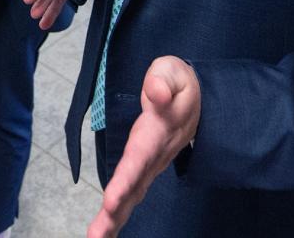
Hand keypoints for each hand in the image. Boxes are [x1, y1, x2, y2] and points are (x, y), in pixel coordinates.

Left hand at [87, 56, 200, 237]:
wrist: (196, 98)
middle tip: (97, 235)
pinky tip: (103, 230)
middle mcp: (153, 155)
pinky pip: (129, 193)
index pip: (139, 158)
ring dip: (113, 219)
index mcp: (157, 132)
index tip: (112, 201)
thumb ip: (161, 81)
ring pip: (131, 196)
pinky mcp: (143, 169)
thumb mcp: (172, 72)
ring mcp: (149, 165)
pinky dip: (115, 214)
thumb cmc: (177, 83)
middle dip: (116, 213)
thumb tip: (155, 93)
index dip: (125, 179)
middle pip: (134, 187)